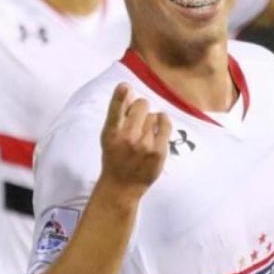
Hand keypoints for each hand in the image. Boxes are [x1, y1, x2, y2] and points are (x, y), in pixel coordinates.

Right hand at [98, 83, 171, 200]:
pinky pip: (165, 124)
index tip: (125, 87)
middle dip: (140, 108)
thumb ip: (117, 114)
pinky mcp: (159, 151)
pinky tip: (158, 127)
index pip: (115, 110)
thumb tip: (128, 90)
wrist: (122, 186)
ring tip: (144, 133)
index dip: (120, 96)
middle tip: (137, 120)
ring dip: (150, 120)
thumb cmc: (114, 157)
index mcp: (111, 133)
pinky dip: (163, 122)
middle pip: (141, 105)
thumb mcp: (109, 136)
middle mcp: (127, 138)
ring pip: (154, 115)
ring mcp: (145, 145)